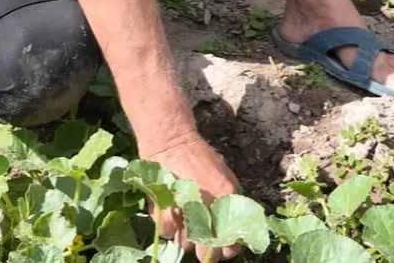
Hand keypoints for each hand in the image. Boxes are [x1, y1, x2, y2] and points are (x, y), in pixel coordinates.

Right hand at [141, 132, 241, 260]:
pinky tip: (170, 213)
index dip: (225, 251)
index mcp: (226, 201)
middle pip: (206, 254)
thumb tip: (231, 228)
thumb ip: (229, 204)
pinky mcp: (162, 212)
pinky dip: (168, 226)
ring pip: (185, 244)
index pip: (230, 246)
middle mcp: (206, 212)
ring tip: (184, 221)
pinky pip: (166, 233)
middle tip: (202, 242)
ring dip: (185, 237)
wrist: (171, 142)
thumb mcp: (225, 177)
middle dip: (205, 251)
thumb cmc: (200, 157)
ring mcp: (183, 214)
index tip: (222, 248)